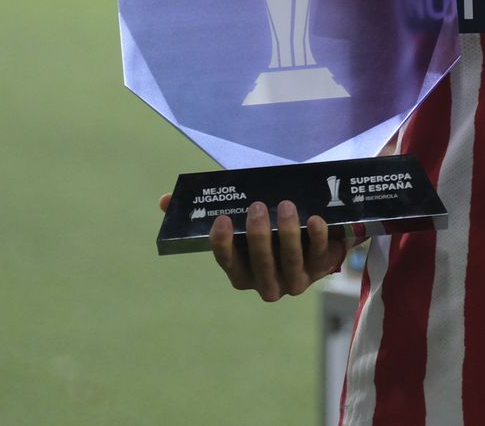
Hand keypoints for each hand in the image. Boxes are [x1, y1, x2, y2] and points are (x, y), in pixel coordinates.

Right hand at [158, 193, 347, 300]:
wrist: (312, 238)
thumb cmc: (267, 229)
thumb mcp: (239, 219)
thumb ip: (205, 210)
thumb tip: (164, 200)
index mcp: (242, 273)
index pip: (228, 263)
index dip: (223, 244)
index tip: (221, 220)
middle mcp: (266, 283)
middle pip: (261, 264)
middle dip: (259, 236)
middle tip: (258, 207)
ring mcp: (294, 279)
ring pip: (291, 261)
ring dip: (289, 234)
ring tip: (287, 206)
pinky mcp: (320, 268)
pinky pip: (320, 255)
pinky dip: (318, 237)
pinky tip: (315, 219)